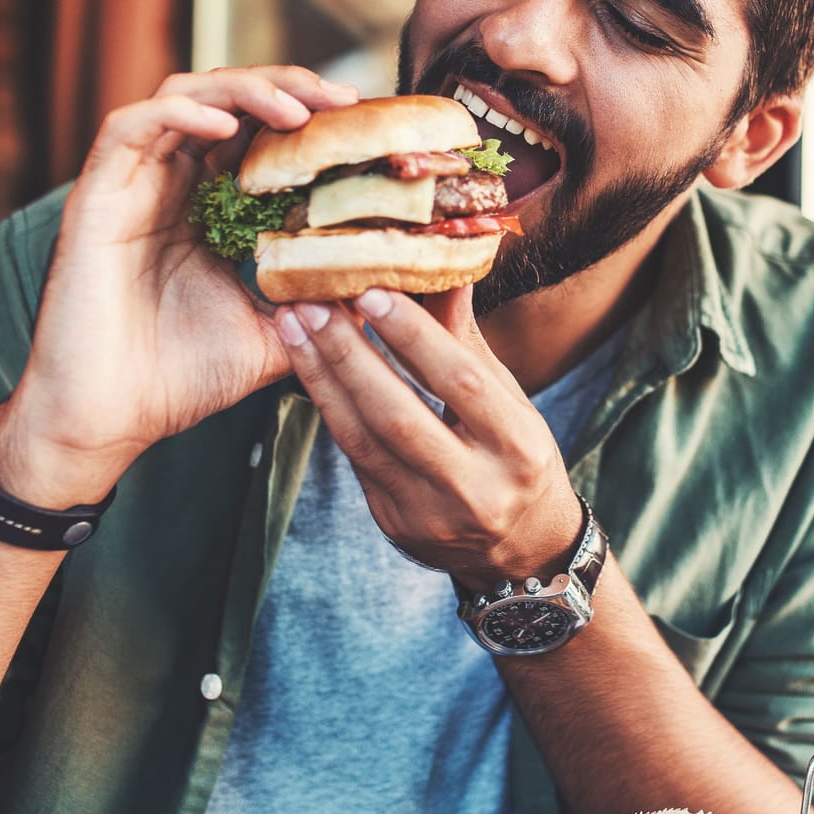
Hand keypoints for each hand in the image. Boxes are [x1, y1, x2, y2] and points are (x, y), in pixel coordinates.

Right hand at [0, 67, 359, 506]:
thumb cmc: (179, 381)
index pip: (260, 136)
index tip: (363, 125)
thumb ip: (323, 311)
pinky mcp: (96, 197)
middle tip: (343, 101)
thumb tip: (391, 295)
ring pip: (184, 97)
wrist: (107, 421)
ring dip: (243, 90)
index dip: (309, 118)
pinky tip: (223, 124)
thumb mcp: (275, 337)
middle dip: (288, 88)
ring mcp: (131, 186)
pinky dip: (178, 113)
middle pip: (229, 101)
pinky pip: (130, 128)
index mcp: (208, 209)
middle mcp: (170, 186)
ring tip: (295, 110)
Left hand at [273, 286, 582, 588]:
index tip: (372, 291)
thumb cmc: (516, 456)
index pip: (462, 384)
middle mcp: (476, 488)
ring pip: (364, 440)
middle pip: (399, 416)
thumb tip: (445, 265)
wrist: (519, 548)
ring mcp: (430, 514)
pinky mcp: (394, 524)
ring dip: (322, 378)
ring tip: (294, 328)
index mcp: (518, 448)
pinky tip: (309, 368)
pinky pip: (354, 457)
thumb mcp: (510, 401)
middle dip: (349, 355)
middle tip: (312, 305)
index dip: (414, 337)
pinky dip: (329, 407)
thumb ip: (467, 342)